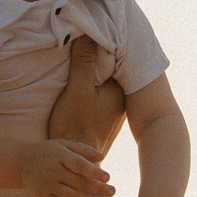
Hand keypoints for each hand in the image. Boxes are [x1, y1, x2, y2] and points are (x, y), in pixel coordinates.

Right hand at [19, 138, 111, 196]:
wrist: (20, 162)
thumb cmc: (47, 152)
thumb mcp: (62, 144)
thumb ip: (82, 149)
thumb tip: (102, 156)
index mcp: (59, 155)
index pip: (79, 165)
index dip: (94, 172)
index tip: (108, 177)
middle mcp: (53, 170)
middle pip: (78, 182)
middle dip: (97, 188)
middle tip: (113, 191)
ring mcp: (47, 185)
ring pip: (70, 196)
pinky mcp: (42, 196)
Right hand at [46, 34, 128, 153]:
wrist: (73, 162)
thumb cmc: (75, 126)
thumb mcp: (77, 91)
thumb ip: (83, 63)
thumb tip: (87, 33)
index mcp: (122, 91)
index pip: (116, 58)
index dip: (101, 45)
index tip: (87, 33)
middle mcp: (123, 99)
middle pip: (111, 69)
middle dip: (98, 56)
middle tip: (80, 41)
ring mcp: (115, 110)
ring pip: (105, 81)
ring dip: (93, 71)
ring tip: (76, 58)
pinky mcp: (104, 117)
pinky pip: (100, 92)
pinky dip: (91, 84)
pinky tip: (78, 81)